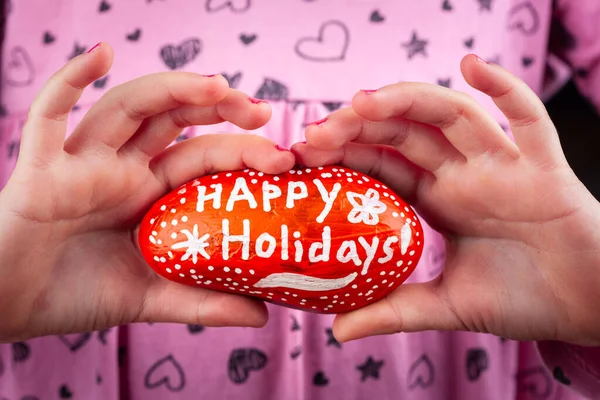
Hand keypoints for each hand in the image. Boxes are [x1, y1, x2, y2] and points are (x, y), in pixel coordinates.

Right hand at [0, 43, 293, 341]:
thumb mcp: (150, 299)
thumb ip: (203, 302)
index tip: (285, 158)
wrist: (11, 307)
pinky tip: (101, 54)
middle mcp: (123, 169)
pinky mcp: (41, 168)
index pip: (204, 158)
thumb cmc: (76, 294)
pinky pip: (49, 115)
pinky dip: (69, 81)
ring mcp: (84, 163)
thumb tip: (262, 315)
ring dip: (170, 89)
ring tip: (216, 84)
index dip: (243, 152)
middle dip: (218, 108)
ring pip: (128, 108)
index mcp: (152, 194)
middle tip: (261, 113)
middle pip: (176, 122)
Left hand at [292, 54, 599, 345]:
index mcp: (438, 199)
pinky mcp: (544, 168)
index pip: (383, 163)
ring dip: (407, 101)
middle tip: (318, 130)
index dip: (345, 153)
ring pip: (451, 117)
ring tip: (362, 101)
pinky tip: (472, 67)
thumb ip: (395, 311)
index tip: (305, 151)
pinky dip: (506, 88)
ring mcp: (502, 166)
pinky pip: (529, 120)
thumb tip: (339, 332)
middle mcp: (464, 175)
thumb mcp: (446, 306)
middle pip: (405, 133)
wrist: (586, 307)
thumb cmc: (522, 300)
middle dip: (361, 125)